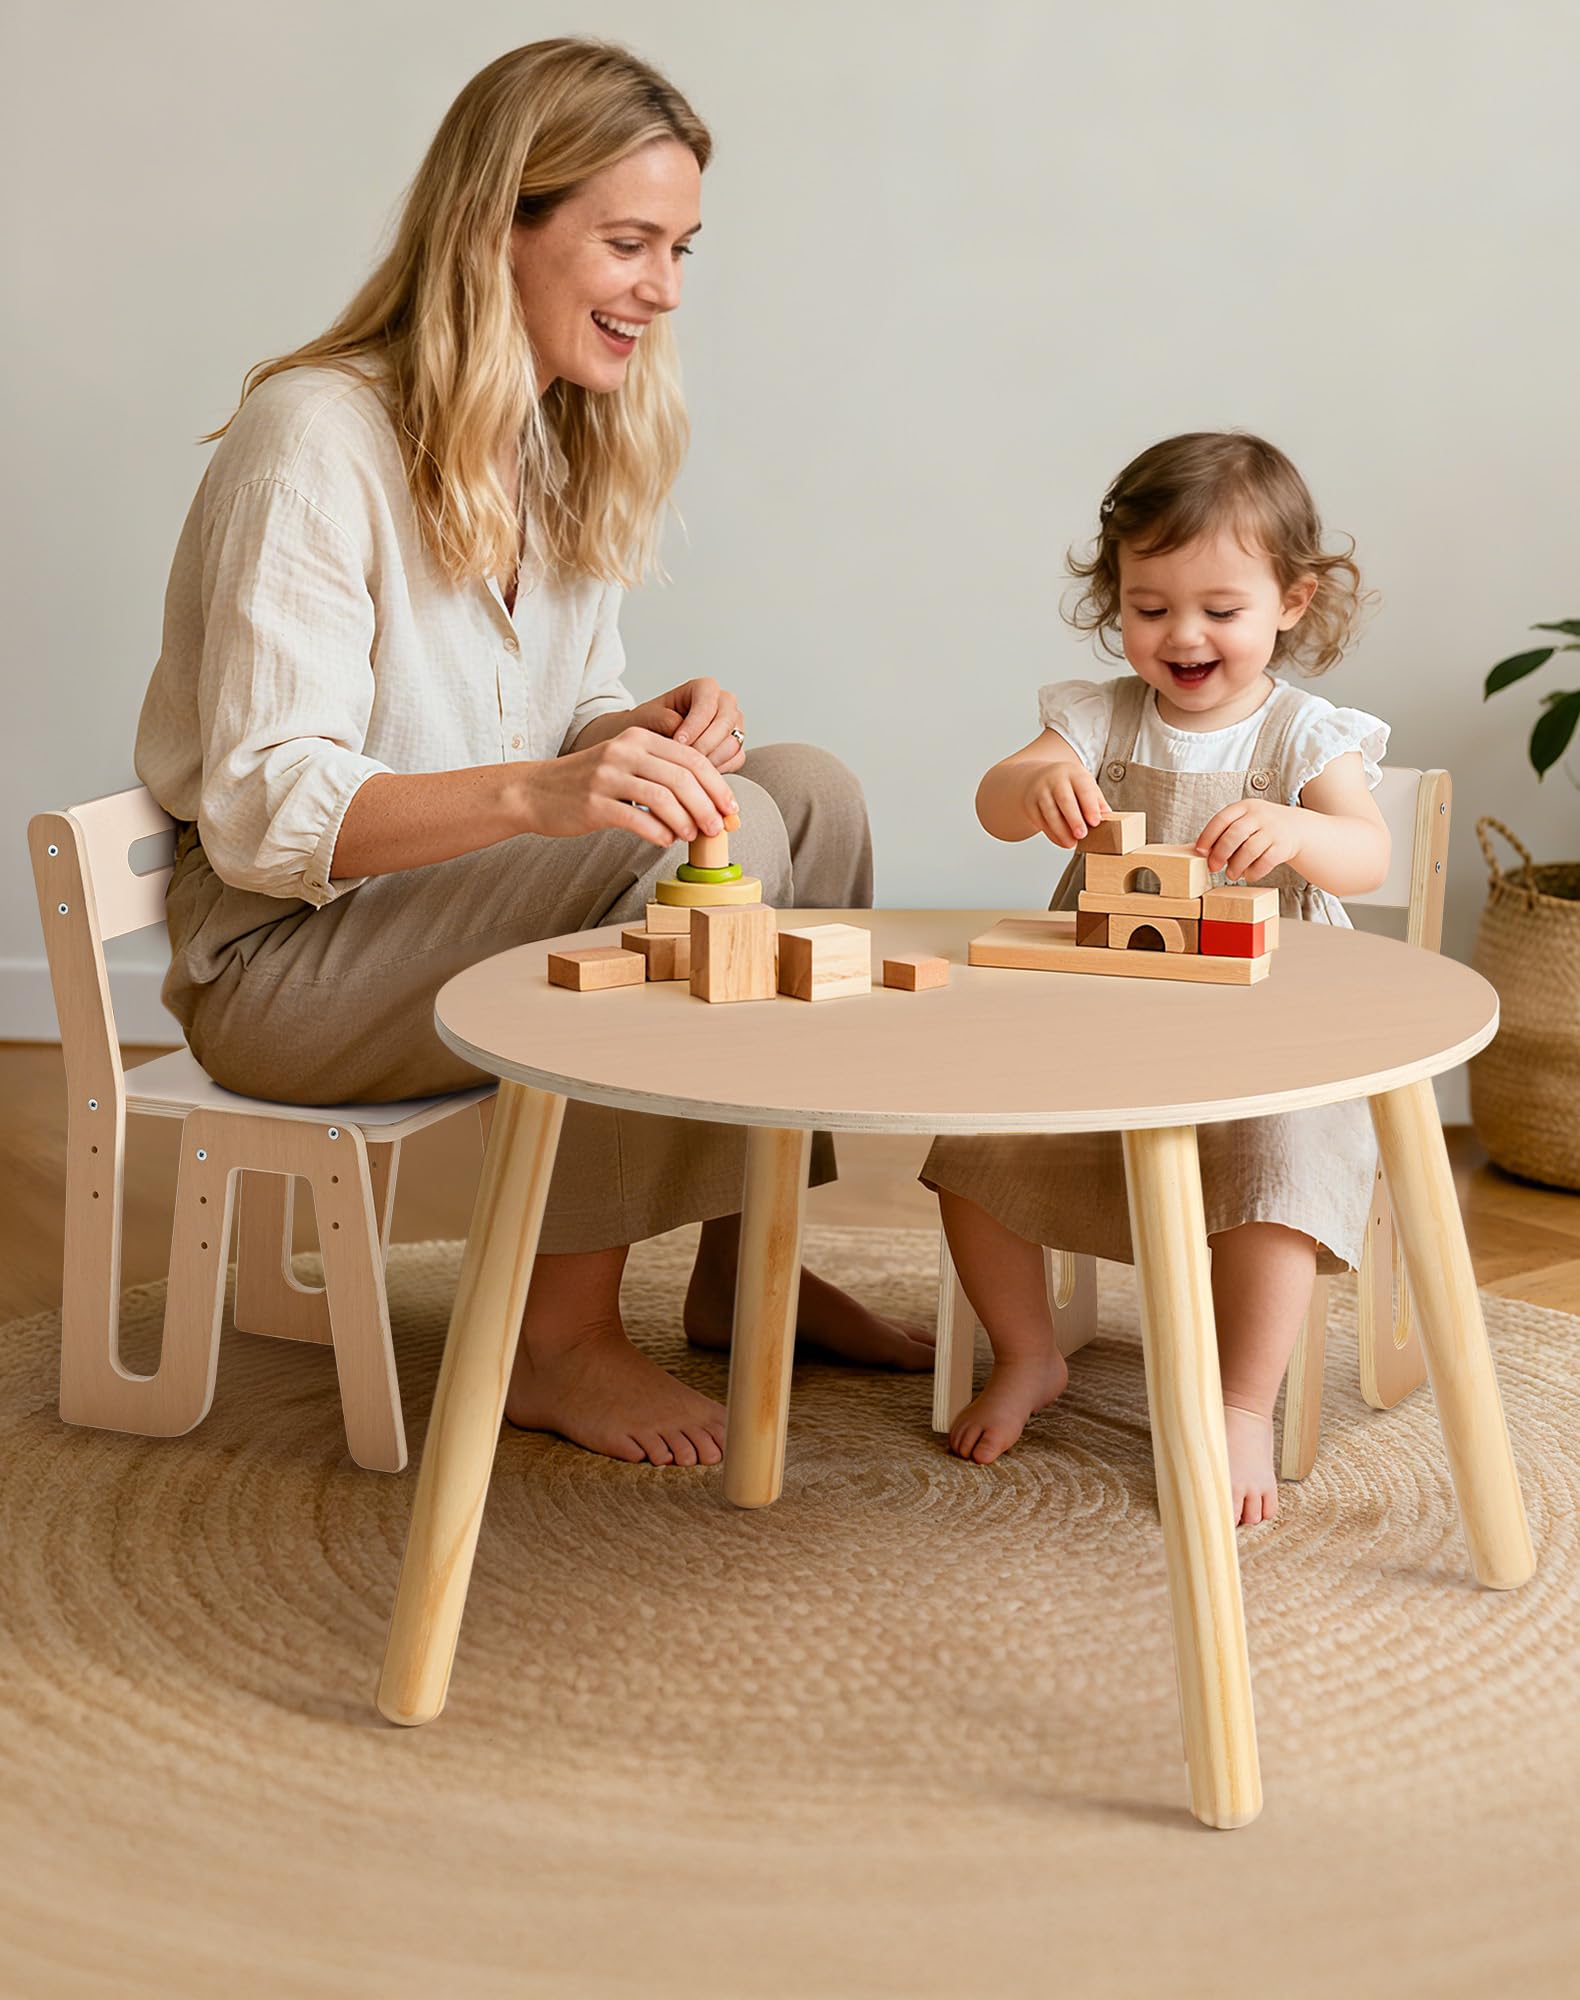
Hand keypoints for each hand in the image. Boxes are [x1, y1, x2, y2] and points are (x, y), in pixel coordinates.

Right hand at [520, 727, 737, 849]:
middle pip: (682, 778)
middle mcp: (624, 751)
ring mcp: (607, 776)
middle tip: (718, 829)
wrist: (534, 791)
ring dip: (686, 822)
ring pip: (663, 799)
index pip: (692, 758)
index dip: (718, 785)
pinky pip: (637, 819)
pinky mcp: (594, 803)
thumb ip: (660, 774)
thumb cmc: (586, 784)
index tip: (731, 808)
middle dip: (708, 807)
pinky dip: (658, 833)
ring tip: (693, 837)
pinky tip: (665, 841)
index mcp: (638, 737)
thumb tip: (706, 803)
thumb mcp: (624, 763)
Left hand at [629, 677, 746, 772]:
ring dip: (711, 758)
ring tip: (688, 766)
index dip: (694, 725)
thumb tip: (683, 732)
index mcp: (704, 688)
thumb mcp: (647, 716)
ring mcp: (733, 725)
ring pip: (733, 742)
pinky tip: (698, 771)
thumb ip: (664, 719)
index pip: (708, 703)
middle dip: (704, 744)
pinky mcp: (736, 747)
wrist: (651, 742)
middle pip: (726, 722)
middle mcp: (724, 703)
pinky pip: (736, 759)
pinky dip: (719, 768)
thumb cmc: (651, 725)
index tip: (678, 741)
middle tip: (684, 758)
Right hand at [1019, 762, 1110, 846]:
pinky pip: (1041, 821)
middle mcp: (1055, 779)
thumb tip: (1108, 817)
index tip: (1096, 822)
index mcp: (1074, 773)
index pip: (1083, 789)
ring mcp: (1040, 791)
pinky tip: (1062, 841)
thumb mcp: (1085, 785)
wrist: (1039, 778)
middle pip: (1064, 800)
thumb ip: (1097, 801)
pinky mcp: (1030, 804)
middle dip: (1074, 819)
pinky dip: (1052, 834)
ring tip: (1072, 843)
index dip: (1090, 806)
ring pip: (1050, 813)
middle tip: (1082, 835)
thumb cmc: (1068, 785)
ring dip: (1061, 831)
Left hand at [1195, 799, 1301, 881]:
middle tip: (1213, 867)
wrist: (1296, 828)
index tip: (1200, 852)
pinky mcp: (1284, 846)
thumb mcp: (1245, 821)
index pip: (1221, 819)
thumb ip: (1226, 832)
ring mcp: (1273, 830)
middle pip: (1234, 834)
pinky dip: (1254, 872)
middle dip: (1220, 854)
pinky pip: (1265, 862)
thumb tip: (1203, 854)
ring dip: (1236, 866)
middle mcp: (1259, 815)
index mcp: (1245, 807)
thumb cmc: (1262, 827)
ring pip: (1249, 850)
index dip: (1207, 837)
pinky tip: (1248, 875)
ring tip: (1230, 875)